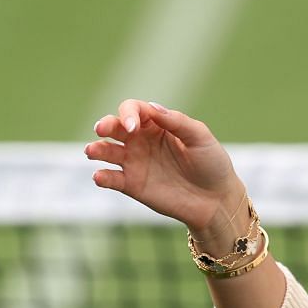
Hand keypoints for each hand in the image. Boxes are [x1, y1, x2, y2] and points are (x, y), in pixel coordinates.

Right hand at [86, 100, 243, 234]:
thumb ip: (176, 121)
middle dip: (105, 125)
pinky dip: (102, 176)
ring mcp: (134, 163)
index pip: (134, 109)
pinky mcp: (132, 185)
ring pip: (106, 151)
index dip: (129, 114)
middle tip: (102, 129)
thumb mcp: (199, 137)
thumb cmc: (212, 164)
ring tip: (91, 151)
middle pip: (114, 127)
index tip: (133, 126)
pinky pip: (111, 178)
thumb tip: (151, 107)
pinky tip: (99, 176)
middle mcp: (141, 140)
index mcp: (157, 124)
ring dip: (96, 148)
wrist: (216, 200)